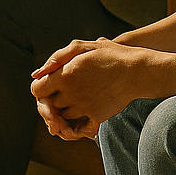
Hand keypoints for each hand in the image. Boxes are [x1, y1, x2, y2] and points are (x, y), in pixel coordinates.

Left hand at [30, 38, 148, 140]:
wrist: (139, 71)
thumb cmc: (111, 55)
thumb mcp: (83, 47)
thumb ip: (57, 58)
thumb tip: (36, 74)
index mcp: (65, 74)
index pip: (37, 90)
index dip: (40, 90)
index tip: (48, 87)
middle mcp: (71, 93)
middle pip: (48, 106)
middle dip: (51, 102)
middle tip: (61, 95)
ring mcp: (84, 106)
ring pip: (63, 116)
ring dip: (64, 111)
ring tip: (75, 100)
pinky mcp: (96, 117)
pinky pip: (78, 127)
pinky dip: (77, 124)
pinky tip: (82, 114)